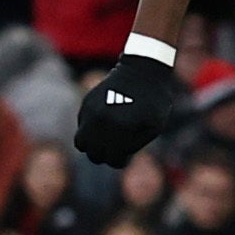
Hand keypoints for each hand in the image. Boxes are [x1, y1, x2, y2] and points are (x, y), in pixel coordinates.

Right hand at [74, 53, 179, 167]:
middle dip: (106, 156)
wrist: (142, 72)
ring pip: (81, 144)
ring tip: (106, 142)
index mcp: (122, 127)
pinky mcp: (86, 105)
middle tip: (117, 150)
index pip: (114, 159)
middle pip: (95, 155)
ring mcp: (91, 112)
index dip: (121, 162)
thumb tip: (116, 158)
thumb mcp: (153, 127)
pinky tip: (104, 126)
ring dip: (92, 147)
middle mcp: (103, 120)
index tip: (126, 157)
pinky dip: (90, 132)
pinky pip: (80, 128)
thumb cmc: (153, 102)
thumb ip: (134, 145)